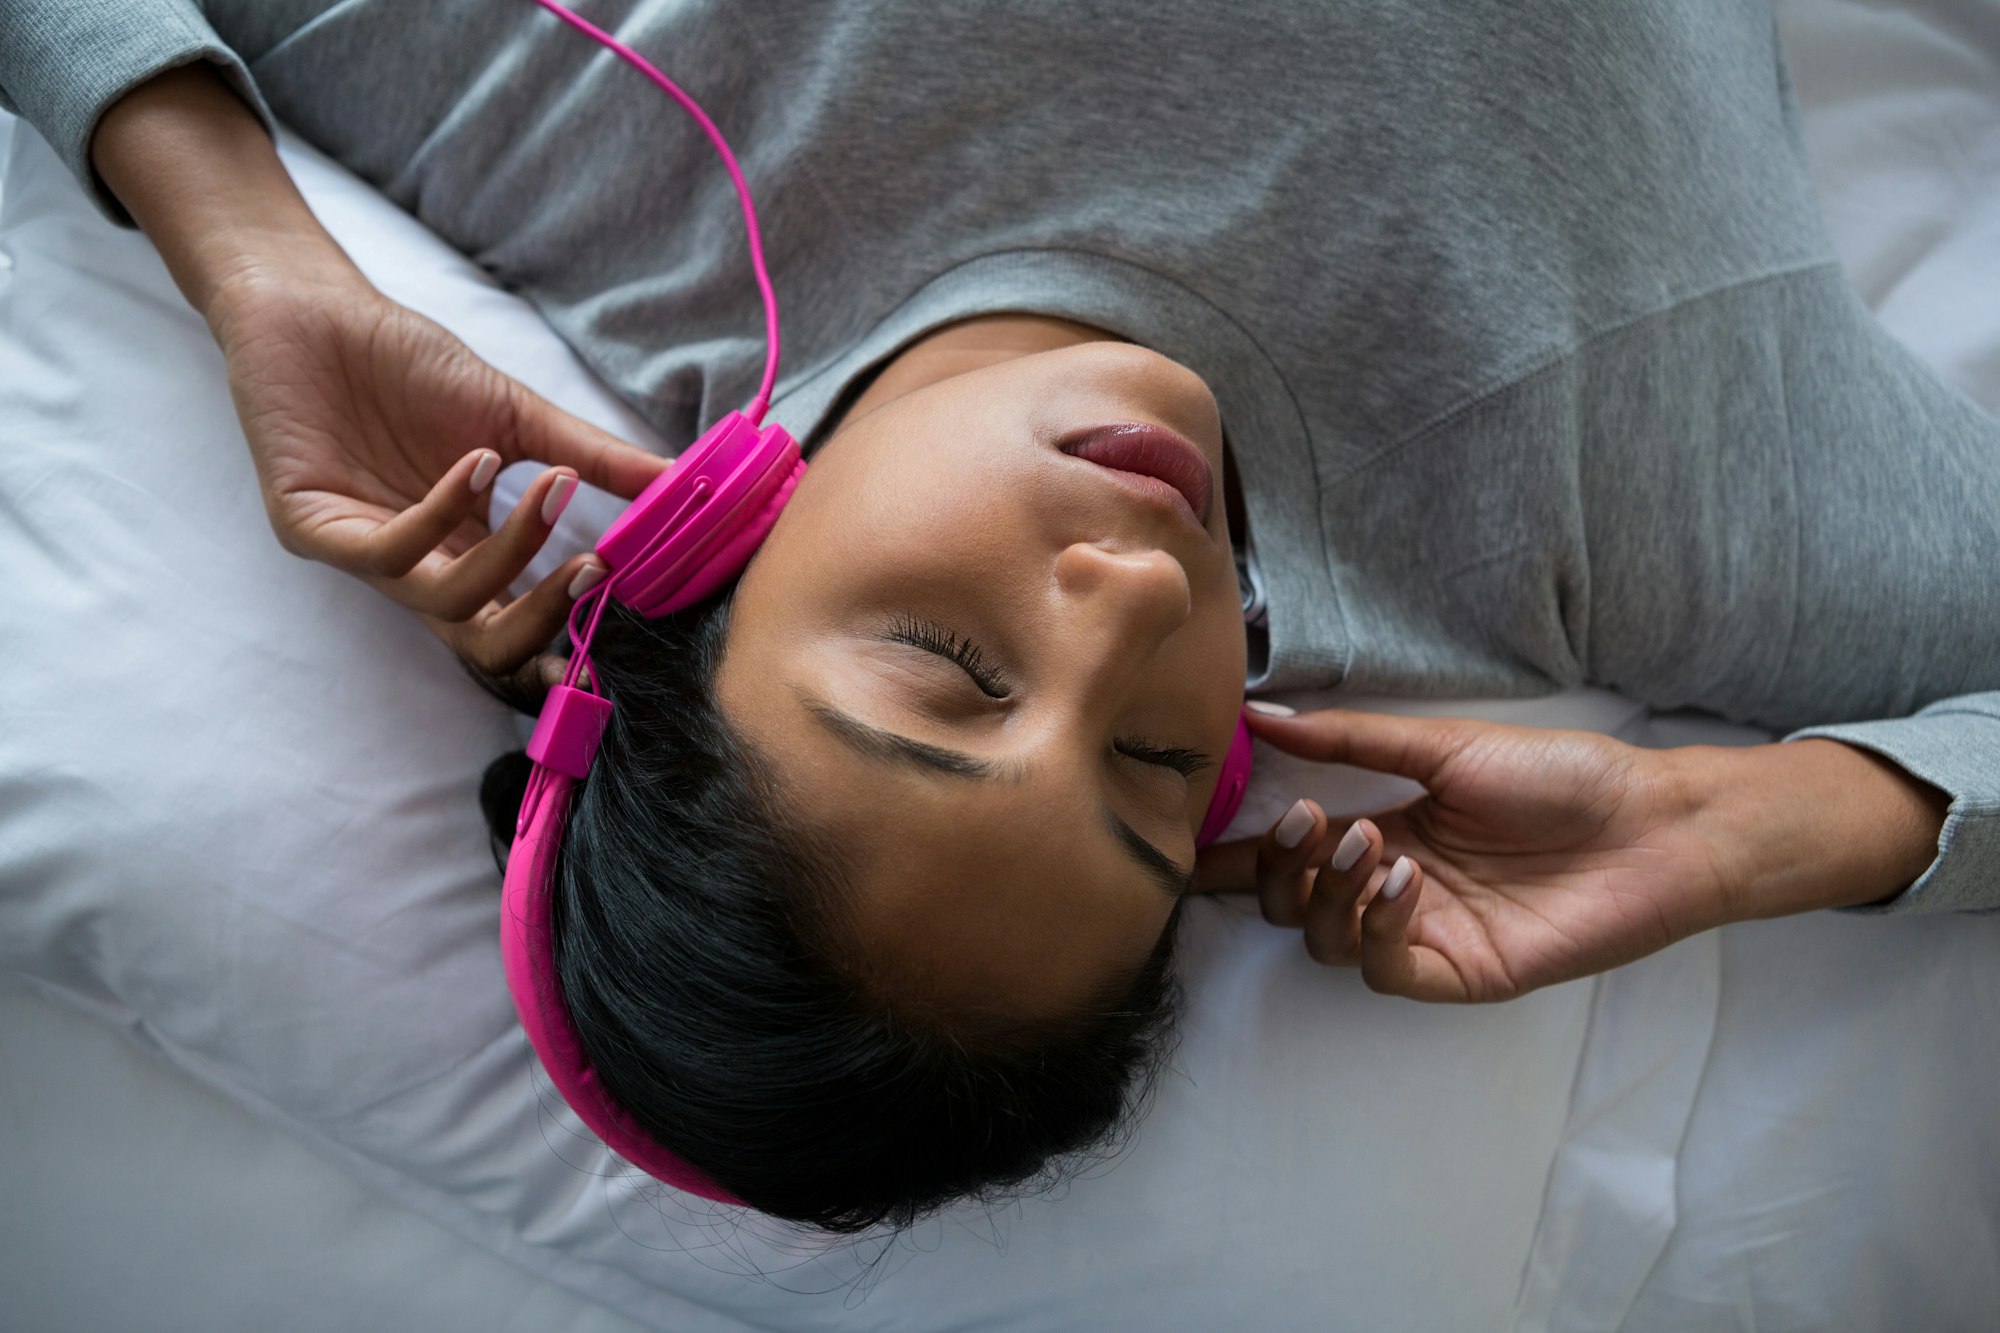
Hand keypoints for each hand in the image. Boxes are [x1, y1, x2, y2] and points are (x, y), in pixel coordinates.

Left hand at [210, 261, 667, 676]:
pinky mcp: (309, 529)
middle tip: (600, 569)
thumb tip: (683, 480)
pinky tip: (479, 461)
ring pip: (449, 606)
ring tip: (553, 488)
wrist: (310, 306)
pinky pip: (390, 553)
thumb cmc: (407, 364)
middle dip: (550, 619)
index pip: (520, 635)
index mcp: (466, 557)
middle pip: (488, 650)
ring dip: (515, 552)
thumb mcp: (519, 417)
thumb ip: (596, 459)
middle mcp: (418, 571)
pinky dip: (446, 513)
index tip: (629, 617)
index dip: (569, 645)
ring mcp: (362, 557)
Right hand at [1194, 708, 1730, 1001]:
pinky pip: (1383, 968)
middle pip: (1289, 904)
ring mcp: (1424, 934)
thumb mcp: (1443, 744)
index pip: (1288, 854)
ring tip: (1369, 838)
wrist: (1652, 822)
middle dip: (1277, 865)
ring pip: (1323, 941)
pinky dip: (1376, 924)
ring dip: (1328, 889)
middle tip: (1304, 819)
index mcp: (1385, 830)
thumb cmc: (1561, 776)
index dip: (1234, 854)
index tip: (1186, 840)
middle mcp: (1392, 888)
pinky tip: (1405, 878)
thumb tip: (1260, 713)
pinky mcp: (1460, 972)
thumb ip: (1349, 739)